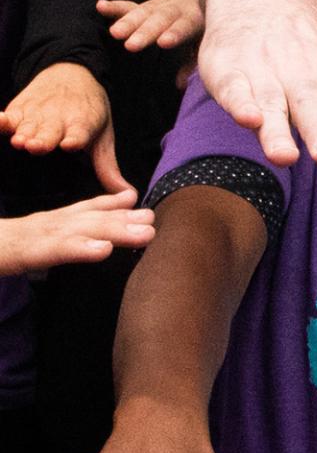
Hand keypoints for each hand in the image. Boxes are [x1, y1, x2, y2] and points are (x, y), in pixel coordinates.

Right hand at [0, 191, 154, 272]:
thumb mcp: (26, 239)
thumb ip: (55, 236)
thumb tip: (88, 238)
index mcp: (46, 222)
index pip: (81, 210)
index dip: (108, 204)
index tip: (135, 199)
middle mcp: (46, 225)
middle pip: (90, 219)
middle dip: (123, 218)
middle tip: (154, 219)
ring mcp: (37, 237)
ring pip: (82, 232)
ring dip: (116, 231)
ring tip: (146, 233)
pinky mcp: (25, 252)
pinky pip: (56, 251)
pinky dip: (80, 250)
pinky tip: (103, 251)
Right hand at [1, 63, 129, 191]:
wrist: (70, 74)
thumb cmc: (88, 112)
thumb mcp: (103, 136)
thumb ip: (107, 167)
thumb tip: (127, 194)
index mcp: (83, 124)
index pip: (80, 132)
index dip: (75, 138)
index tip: (70, 144)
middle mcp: (59, 118)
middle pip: (50, 131)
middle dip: (44, 139)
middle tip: (36, 146)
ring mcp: (37, 113)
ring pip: (28, 125)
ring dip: (23, 132)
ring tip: (20, 141)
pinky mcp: (18, 109)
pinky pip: (8, 116)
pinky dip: (2, 119)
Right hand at [99, 0, 201, 53]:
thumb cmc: (206, 23)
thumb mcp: (205, 40)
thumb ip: (193, 61)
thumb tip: (182, 85)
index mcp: (195, 19)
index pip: (183, 26)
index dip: (174, 34)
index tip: (164, 42)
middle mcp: (176, 10)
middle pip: (159, 20)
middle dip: (145, 32)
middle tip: (131, 45)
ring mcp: (160, 6)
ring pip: (142, 13)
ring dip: (128, 23)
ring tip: (114, 34)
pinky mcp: (147, 6)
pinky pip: (130, 6)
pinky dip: (115, 7)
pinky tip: (100, 6)